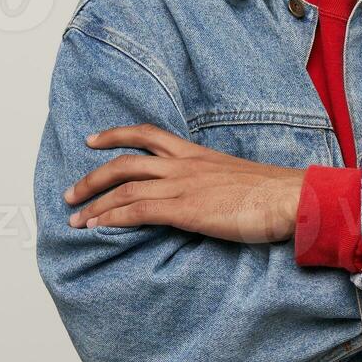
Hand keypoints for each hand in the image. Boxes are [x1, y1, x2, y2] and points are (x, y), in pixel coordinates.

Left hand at [65, 123, 304, 242]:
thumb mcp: (237, 179)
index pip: (149, 135)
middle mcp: (184, 164)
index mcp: (197, 154)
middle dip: (94, 176)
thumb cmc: (273, 194)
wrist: (290, 197)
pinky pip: (137, 210)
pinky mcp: (185, 209)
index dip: (117, 135)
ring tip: (75, 217)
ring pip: (125, 186)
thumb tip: (205, 198)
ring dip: (95, 202)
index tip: (93, 140)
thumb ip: (214, 183)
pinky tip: (97, 226)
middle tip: (71, 191)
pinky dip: (112, 217)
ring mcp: (183, 185)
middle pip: (126, 161)